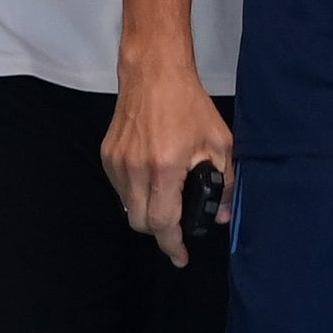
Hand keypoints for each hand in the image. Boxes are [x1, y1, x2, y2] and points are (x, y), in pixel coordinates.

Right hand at [104, 67, 233, 265]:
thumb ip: (224, 183)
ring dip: (147, 211)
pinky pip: (120, 189)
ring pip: (128, 207)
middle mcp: (135, 170)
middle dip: (160, 231)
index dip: (172, 245)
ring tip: (166, 196)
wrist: (153, 75)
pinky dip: (136, 193)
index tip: (181, 257)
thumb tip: (221, 216)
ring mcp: (117, 163)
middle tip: (178, 226)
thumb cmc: (189, 106)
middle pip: (140, 222)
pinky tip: (152, 179)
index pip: (162, 223)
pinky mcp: (107, 155)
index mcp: (165, 168)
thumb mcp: (219, 143)